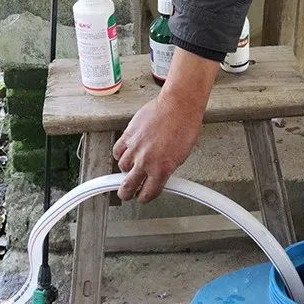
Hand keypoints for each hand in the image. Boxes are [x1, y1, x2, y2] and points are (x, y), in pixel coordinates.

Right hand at [112, 48, 217, 201]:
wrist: (178, 106)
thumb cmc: (185, 127)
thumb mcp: (182, 155)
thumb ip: (166, 168)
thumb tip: (159, 174)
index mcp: (161, 170)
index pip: (147, 193)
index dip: (144, 197)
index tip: (143, 196)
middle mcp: (145, 162)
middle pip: (127, 187)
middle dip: (127, 193)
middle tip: (127, 193)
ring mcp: (135, 148)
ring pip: (122, 167)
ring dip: (126, 170)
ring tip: (131, 168)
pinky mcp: (128, 135)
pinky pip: (117, 150)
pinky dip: (120, 154)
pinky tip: (124, 153)